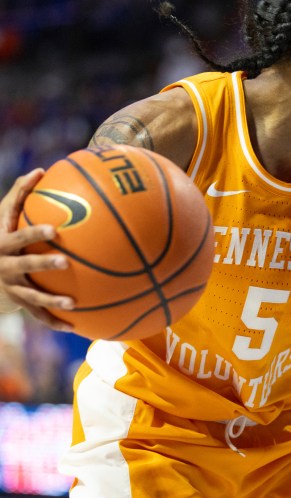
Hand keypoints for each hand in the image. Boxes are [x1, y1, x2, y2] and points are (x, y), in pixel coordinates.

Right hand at [0, 169, 72, 328]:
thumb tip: (41, 169)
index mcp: (3, 242)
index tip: (55, 229)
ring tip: (73, 303)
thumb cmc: (0, 235)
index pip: (18, 235)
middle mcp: (4, 265)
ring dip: (51, 300)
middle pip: (23, 265)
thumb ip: (20, 193)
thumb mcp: (3, 216)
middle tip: (63, 261)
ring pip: (31, 295)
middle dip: (41, 264)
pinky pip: (37, 315)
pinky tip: (76, 328)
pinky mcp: (17, 302)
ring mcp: (10, 286)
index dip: (33, 233)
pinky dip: (54, 322)